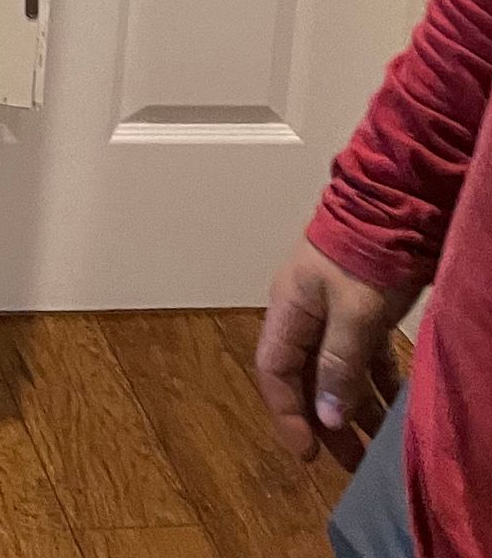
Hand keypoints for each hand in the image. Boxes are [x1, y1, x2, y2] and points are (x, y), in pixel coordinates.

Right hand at [254, 236, 415, 472]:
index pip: (275, 371)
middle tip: (349, 462)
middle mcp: (305, 314)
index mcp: (289, 309)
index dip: (287, 414)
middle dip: (324, 422)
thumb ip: (338, 365)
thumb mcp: (353, 313)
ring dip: (353, 410)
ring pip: (336, 372)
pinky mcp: (361, 311)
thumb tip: (326, 418)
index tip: (308, 453)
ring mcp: (333, 312)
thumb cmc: (365, 257)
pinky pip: (362, 359)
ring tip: (375, 449)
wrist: (394, 206)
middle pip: (305, 377)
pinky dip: (375, 386)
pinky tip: (394, 409)